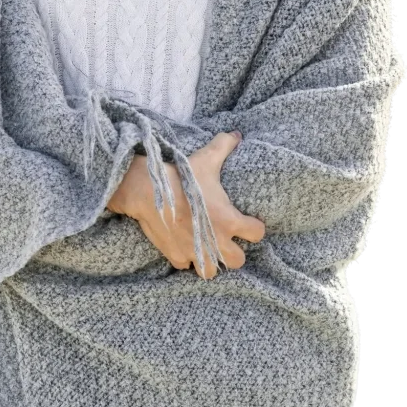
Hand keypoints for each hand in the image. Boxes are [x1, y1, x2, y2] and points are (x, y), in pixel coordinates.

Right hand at [109, 133, 265, 279]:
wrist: (148, 192)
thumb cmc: (182, 176)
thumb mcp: (206, 158)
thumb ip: (224, 146)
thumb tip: (237, 134)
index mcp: (229, 220)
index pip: (257, 234)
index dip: (254, 228)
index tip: (247, 223)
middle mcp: (217, 242)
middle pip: (238, 261)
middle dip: (233, 252)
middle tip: (225, 239)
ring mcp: (196, 252)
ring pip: (211, 272)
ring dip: (209, 262)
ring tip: (205, 248)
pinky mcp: (176, 256)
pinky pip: (185, 265)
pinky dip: (184, 257)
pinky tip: (182, 244)